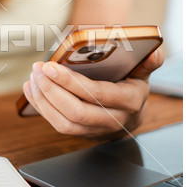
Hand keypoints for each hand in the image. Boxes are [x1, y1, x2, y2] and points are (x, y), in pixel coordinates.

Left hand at [23, 48, 163, 138]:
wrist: (131, 112)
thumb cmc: (132, 84)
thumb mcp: (143, 71)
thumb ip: (148, 61)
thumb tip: (153, 53)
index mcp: (129, 101)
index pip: (96, 95)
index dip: (70, 82)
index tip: (50, 66)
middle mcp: (113, 120)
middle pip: (75, 112)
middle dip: (52, 90)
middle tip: (37, 69)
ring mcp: (96, 131)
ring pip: (63, 123)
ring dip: (43, 100)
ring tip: (33, 77)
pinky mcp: (82, 134)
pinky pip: (58, 125)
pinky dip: (41, 107)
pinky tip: (32, 89)